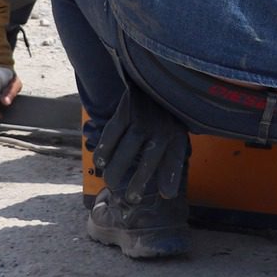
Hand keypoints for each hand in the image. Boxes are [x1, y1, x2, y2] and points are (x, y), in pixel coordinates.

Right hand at [95, 82, 190, 204]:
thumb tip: (167, 191)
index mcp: (176, 133)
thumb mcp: (175, 130)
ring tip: (111, 183)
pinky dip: (105, 149)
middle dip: (138, 181)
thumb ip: (170, 154)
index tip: (166, 194)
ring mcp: (142, 118)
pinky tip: (100, 161)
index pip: (175, 157)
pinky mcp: (125, 111)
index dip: (171, 176)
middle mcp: (161, 126)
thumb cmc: (164, 112)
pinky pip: (112, 133)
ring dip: (117, 168)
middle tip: (130, 198)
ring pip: (127, 148)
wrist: (153, 77)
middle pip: (149, 158)